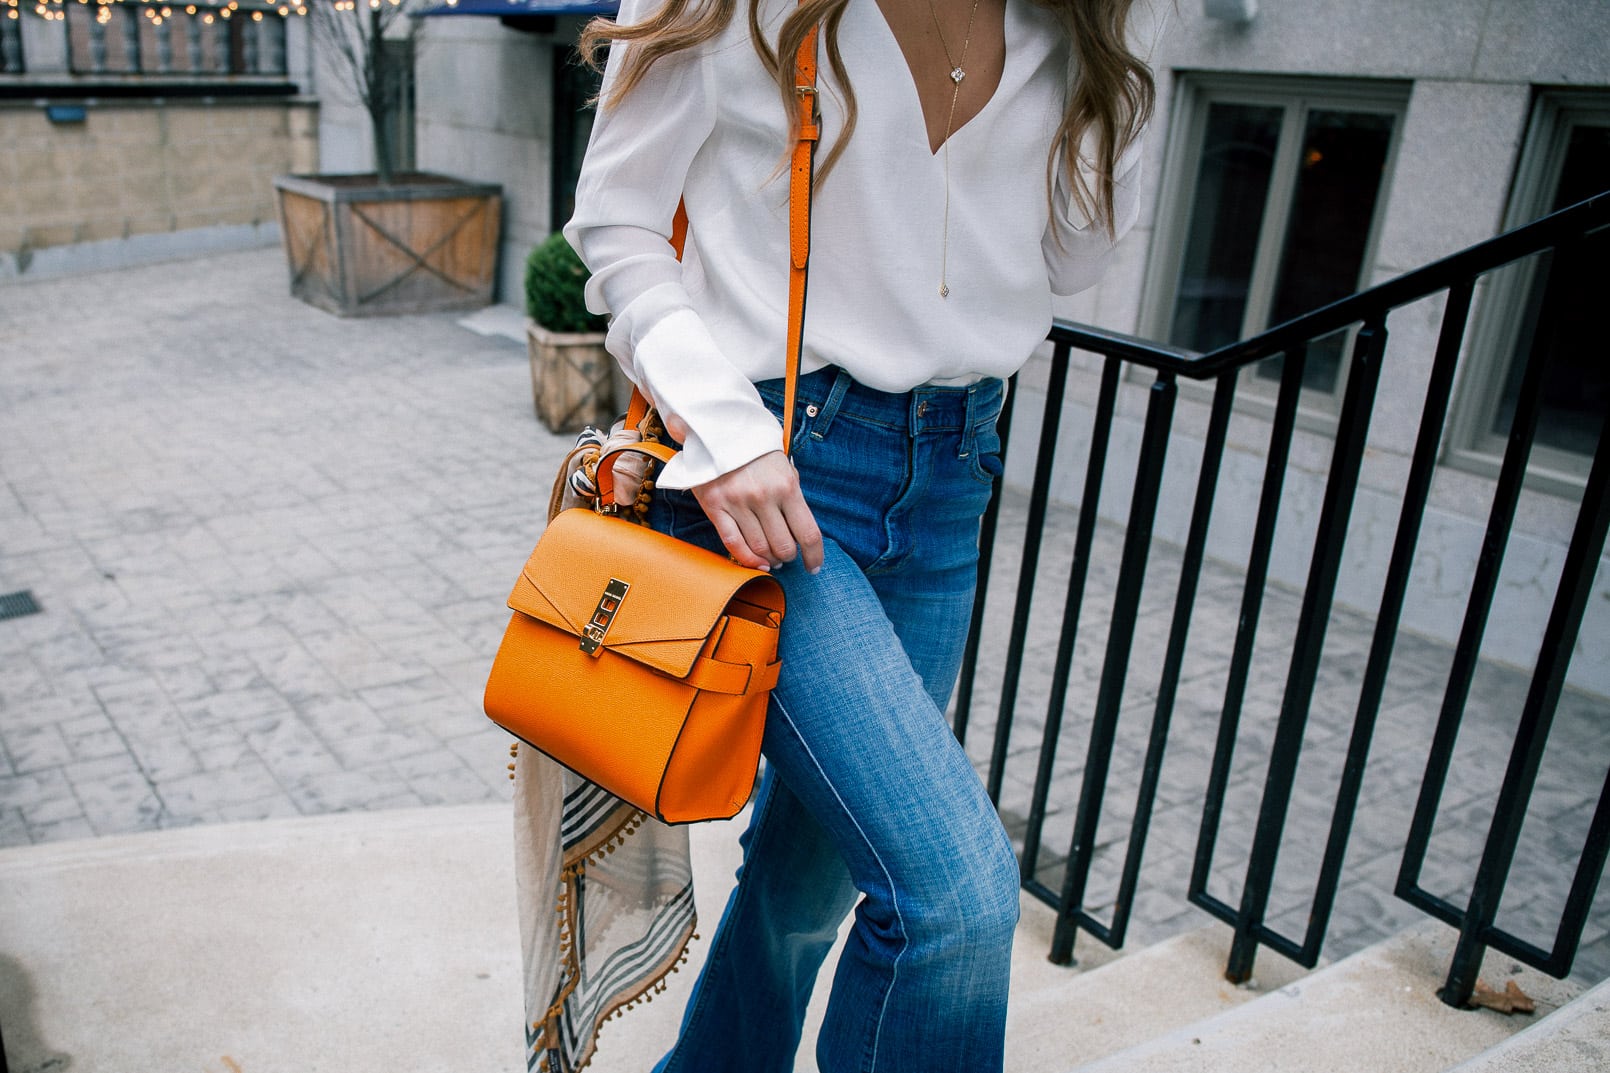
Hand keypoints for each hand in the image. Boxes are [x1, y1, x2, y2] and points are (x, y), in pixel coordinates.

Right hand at [692, 451, 823, 573]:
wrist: (719, 431)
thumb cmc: (757, 454)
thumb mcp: (785, 469)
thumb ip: (794, 499)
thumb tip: (801, 533)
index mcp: (786, 486)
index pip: (808, 533)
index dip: (815, 556)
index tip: (814, 567)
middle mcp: (763, 496)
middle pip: (784, 546)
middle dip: (788, 557)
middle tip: (786, 556)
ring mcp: (738, 502)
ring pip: (760, 548)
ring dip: (769, 560)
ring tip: (771, 559)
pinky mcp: (715, 507)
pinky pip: (734, 543)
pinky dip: (747, 559)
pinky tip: (756, 563)